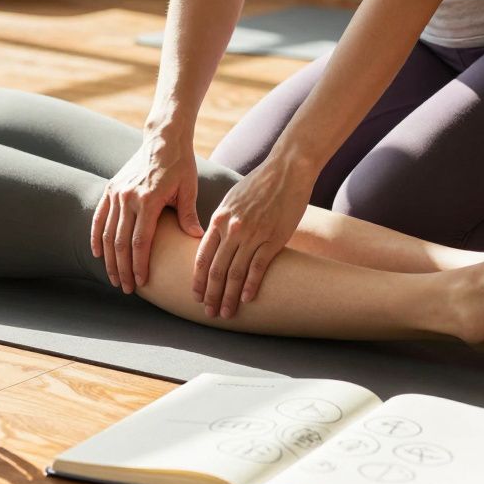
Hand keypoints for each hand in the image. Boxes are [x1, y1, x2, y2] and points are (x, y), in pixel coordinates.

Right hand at [92, 133, 204, 292]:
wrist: (163, 138)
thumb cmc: (181, 165)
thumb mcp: (189, 189)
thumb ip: (188, 216)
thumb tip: (197, 240)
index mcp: (149, 200)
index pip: (141, 242)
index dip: (139, 265)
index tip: (141, 282)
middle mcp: (129, 197)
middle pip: (121, 242)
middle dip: (122, 268)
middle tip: (126, 288)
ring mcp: (117, 193)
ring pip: (108, 233)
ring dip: (109, 258)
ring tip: (114, 277)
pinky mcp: (111, 188)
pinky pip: (100, 217)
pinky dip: (96, 237)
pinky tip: (97, 254)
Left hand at [194, 158, 312, 318]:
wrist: (287, 170)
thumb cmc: (259, 185)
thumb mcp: (231, 200)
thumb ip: (222, 222)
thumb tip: (215, 242)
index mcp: (219, 219)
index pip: (201, 257)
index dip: (198, 280)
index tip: (196, 296)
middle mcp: (232, 229)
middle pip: (216, 270)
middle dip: (210, 295)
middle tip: (208, 313)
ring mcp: (252, 234)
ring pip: (235, 273)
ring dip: (229, 296)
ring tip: (226, 313)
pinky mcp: (273, 238)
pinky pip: (257, 267)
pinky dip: (250, 285)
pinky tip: (246, 299)